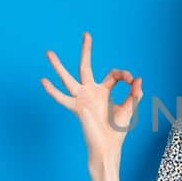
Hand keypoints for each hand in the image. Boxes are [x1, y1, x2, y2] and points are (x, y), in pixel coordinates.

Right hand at [40, 32, 143, 165]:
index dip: (123, 74)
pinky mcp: (77, 108)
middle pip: (85, 66)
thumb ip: (135, 93)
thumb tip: (138, 78)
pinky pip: (62, 98)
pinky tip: (43, 81)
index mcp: (104, 91)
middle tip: (86, 34)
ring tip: (49, 53)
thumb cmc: (117, 129)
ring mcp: (82, 98)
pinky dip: (53, 91)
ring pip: (68, 78)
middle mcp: (91, 92)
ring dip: (58, 66)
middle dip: (86, 50)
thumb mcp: (129, 108)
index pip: (112, 74)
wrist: (108, 146)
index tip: (131, 80)